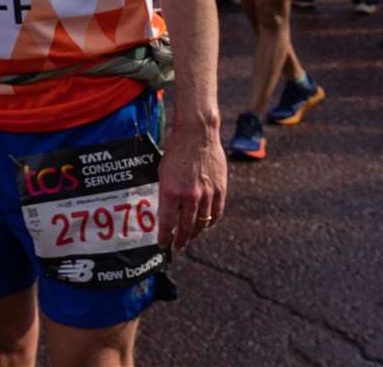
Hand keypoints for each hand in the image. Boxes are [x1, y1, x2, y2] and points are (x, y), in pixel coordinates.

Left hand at [155, 124, 226, 252]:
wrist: (197, 135)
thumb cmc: (176, 152)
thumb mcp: (162, 173)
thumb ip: (166, 194)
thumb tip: (167, 213)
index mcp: (170, 191)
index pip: (167, 222)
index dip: (164, 237)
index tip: (162, 245)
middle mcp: (189, 196)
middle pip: (185, 227)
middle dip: (180, 240)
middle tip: (176, 247)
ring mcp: (207, 194)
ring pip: (201, 223)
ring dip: (194, 234)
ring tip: (189, 238)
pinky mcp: (220, 190)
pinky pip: (216, 214)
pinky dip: (210, 223)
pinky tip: (204, 226)